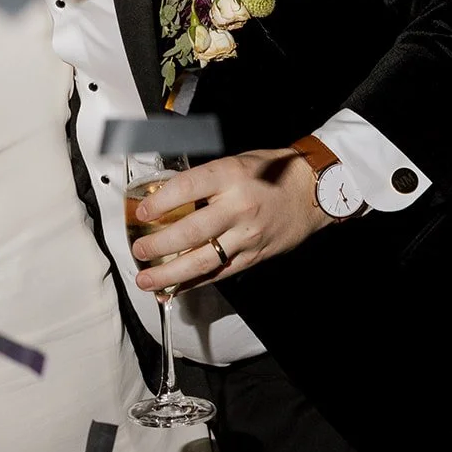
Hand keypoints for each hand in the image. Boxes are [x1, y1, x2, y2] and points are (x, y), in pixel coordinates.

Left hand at [130, 147, 330, 291]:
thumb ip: (203, 180)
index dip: (160, 203)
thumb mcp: (235, 162)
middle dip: (158, 245)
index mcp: (230, 176)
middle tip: (138, 252)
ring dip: (170, 274)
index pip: (186, 189)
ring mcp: (247, 235)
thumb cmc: (272, 172)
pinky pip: (220, 272)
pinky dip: (194, 283)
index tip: (141, 214)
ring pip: (203, 260)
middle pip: (190, 232)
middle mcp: (238, 207)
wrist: (313, 190)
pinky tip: (174, 289)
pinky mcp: (254, 255)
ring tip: (147, 281)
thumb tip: (165, 194)